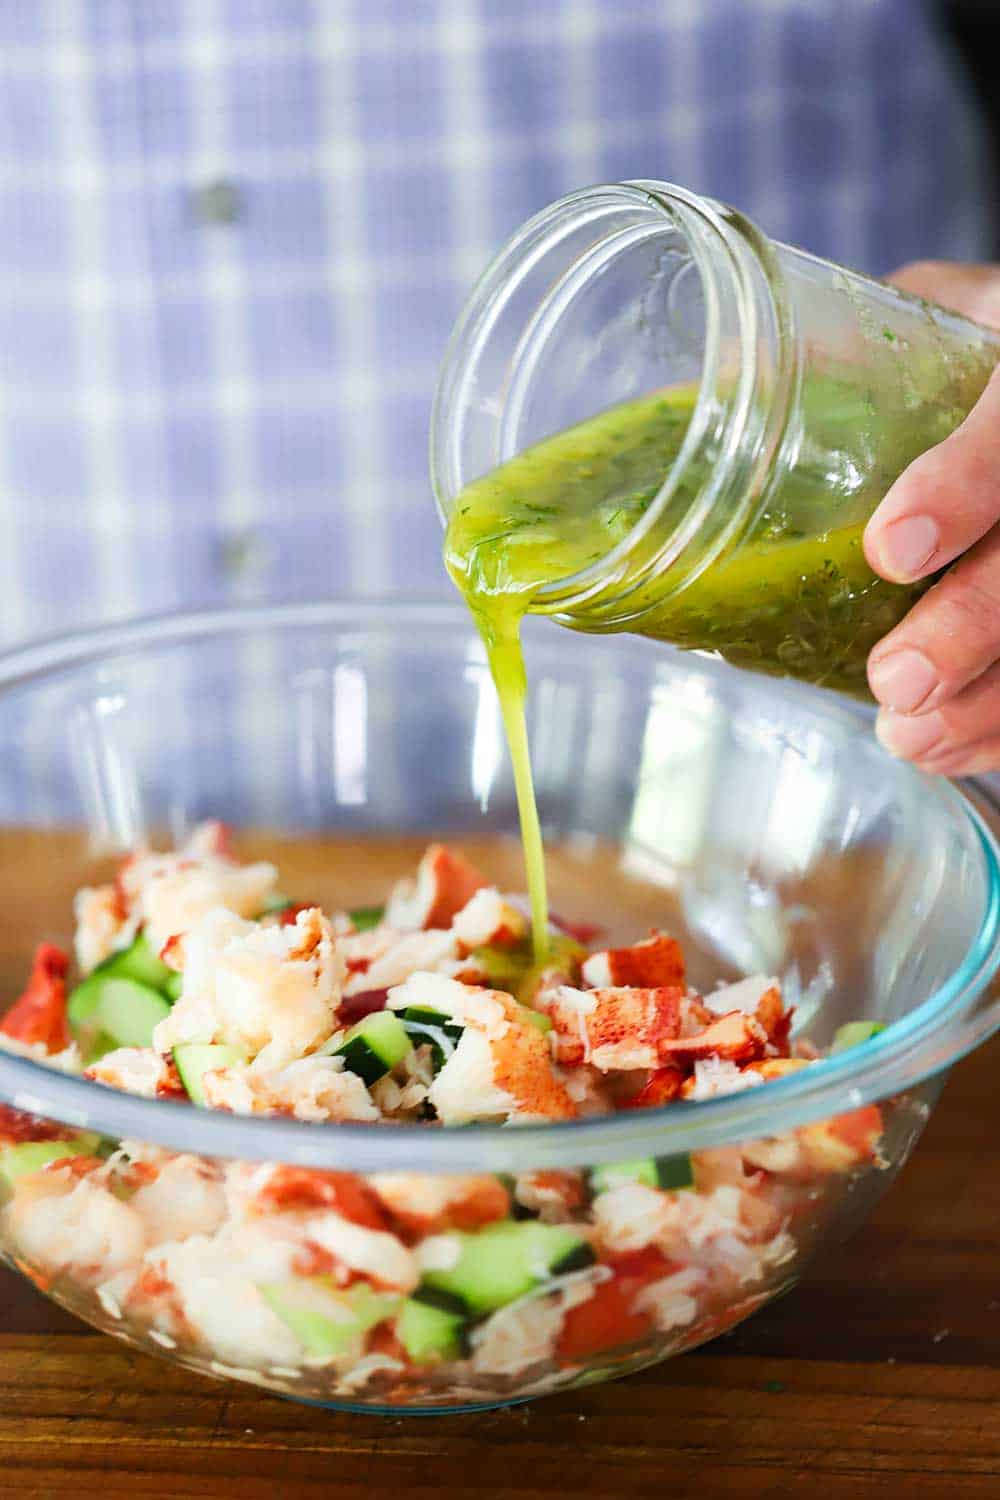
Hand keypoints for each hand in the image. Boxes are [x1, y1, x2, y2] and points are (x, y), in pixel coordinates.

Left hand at [863, 262, 999, 775]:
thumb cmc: (970, 342)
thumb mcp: (920, 317)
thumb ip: (841, 350)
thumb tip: (715, 385)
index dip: (964, 485)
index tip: (892, 549)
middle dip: (970, 626)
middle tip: (895, 682)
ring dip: (989, 700)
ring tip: (909, 735)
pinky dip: (999, 722)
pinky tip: (947, 746)